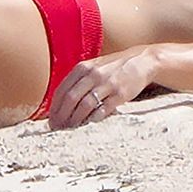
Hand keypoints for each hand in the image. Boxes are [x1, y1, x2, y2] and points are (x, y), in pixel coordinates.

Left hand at [47, 47, 161, 129]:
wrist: (141, 61)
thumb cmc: (113, 67)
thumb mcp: (93, 67)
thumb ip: (78, 80)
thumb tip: (61, 102)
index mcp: (83, 68)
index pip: (62, 90)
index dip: (54, 107)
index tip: (51, 120)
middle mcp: (93, 74)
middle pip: (70, 99)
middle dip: (61, 116)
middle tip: (58, 128)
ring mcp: (107, 84)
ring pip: (85, 105)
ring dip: (75, 120)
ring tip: (70, 129)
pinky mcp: (120, 93)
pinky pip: (103, 109)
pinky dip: (93, 119)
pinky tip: (88, 124)